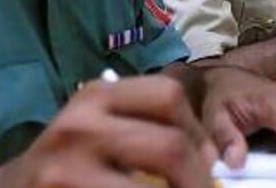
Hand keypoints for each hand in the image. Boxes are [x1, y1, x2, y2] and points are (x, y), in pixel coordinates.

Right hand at [0, 75, 216, 187]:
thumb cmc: (65, 161)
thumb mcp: (97, 127)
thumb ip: (143, 129)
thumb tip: (210, 158)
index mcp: (97, 96)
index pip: (168, 96)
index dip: (199, 132)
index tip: (209, 162)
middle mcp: (81, 125)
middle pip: (170, 147)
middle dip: (199, 180)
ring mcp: (66, 170)